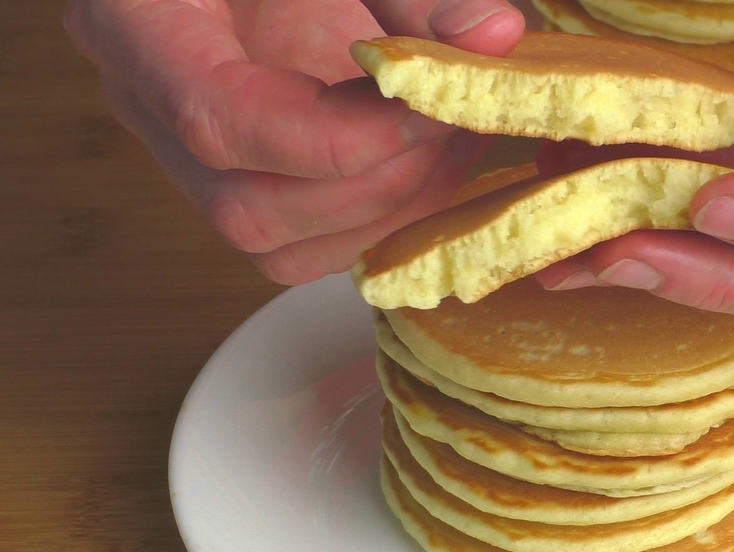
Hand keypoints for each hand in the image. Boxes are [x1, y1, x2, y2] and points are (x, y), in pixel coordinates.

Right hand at [64, 0, 524, 283]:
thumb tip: (497, 37)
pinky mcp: (234, 180)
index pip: (216, 117)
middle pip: (249, 206)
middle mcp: (145, 104)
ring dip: (388, 211)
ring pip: (276, 245)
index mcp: (136, 23)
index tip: (426, 109)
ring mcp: (184, 155)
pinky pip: (300, 247)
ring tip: (453, 143)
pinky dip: (380, 223)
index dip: (335, 137)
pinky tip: (431, 167)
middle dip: (376, 180)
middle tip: (455, 123)